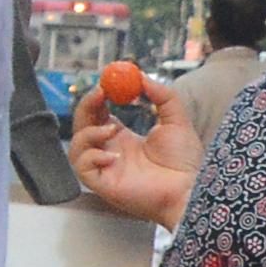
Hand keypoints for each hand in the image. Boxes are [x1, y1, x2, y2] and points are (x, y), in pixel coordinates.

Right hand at [69, 73, 200, 229]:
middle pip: (82, 127)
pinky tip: (114, 157)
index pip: (98, 114)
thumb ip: (162, 95)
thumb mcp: (176, 119)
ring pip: (76, 147)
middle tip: (100, 93)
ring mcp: (105, 169)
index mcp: (123, 139)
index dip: (97, 98)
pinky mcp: (103, 185)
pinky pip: (82, 168)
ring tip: (113, 130)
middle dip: (86, 107)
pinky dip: (92, 157)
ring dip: (89, 133)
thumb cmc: (185, 161)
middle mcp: (109, 153)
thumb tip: (142, 76)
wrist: (189, 189)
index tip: (105, 83)